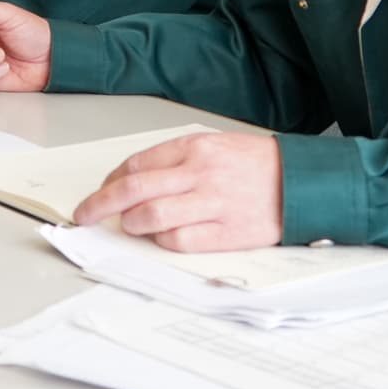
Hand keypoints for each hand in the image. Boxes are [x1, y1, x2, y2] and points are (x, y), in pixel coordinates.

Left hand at [72, 132, 283, 251]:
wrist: (303, 183)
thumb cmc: (255, 165)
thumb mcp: (213, 147)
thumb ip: (175, 162)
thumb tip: (133, 183)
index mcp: (193, 148)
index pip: (136, 165)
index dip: (110, 182)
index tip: (99, 192)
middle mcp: (199, 173)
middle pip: (133, 189)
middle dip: (100, 204)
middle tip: (84, 215)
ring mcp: (213, 203)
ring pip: (151, 215)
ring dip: (132, 223)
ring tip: (130, 226)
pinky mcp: (227, 232)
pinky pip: (180, 240)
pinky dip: (162, 241)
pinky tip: (162, 238)